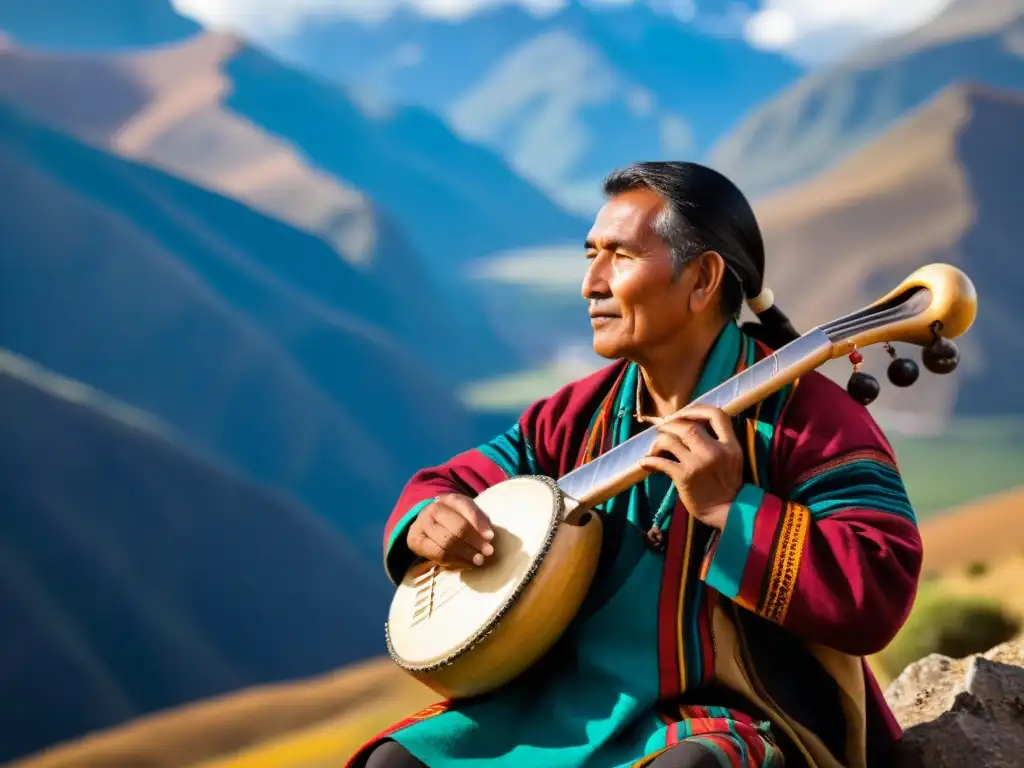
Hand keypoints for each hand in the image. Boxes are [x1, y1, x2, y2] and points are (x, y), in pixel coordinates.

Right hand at [407, 493, 494, 568]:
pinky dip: (455, 562)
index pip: (463, 507)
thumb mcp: (468, 514)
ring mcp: (421, 525)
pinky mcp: (415, 541)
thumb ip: (479, 521)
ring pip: (446, 543)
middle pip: (456, 527)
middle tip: (488, 552)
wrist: (429, 525)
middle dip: (474, 541)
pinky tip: (466, 564)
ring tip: (479, 560)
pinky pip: (437, 555)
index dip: (478, 522)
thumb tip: (488, 536)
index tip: (491, 536)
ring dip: (465, 554)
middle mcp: (432, 509)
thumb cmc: (456, 519)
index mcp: (448, 499)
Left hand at [639, 405, 742, 529]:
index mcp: (730, 444)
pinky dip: (650, 460)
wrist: (727, 511)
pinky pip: (661, 462)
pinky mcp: (684, 477)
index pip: (716, 414)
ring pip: (671, 440)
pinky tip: (646, 463)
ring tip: (655, 447)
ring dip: (658, 441)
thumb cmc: (726, 484)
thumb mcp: (732, 458)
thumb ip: (719, 440)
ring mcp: (698, 463)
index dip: (697, 409)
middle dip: (671, 424)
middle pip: (688, 425)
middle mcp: (715, 451)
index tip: (684, 415)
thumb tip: (692, 423)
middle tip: (663, 429)